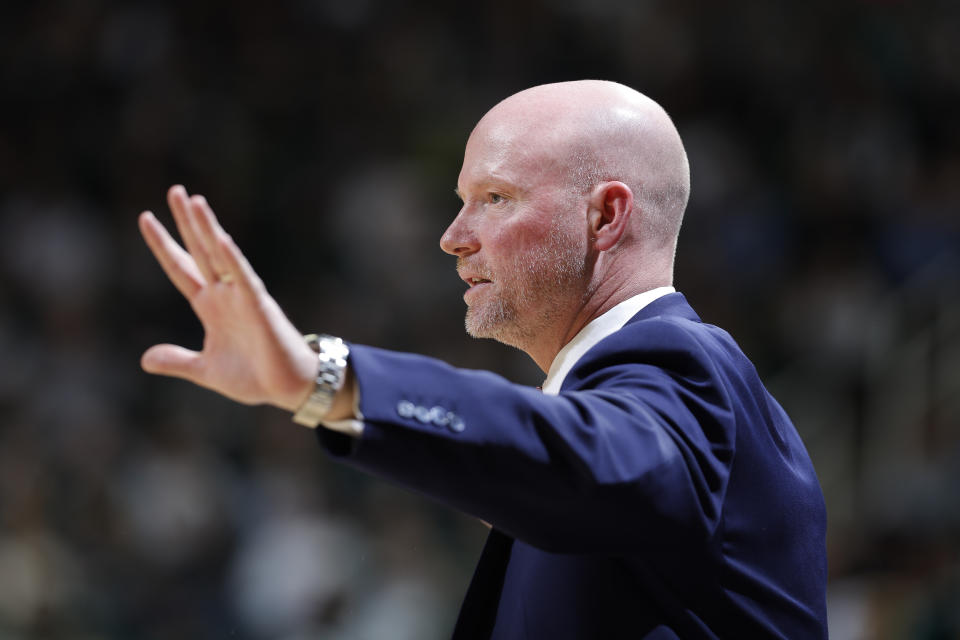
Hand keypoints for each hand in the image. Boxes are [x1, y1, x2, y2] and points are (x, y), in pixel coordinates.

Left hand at [139, 185, 317, 410]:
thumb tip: (144, 359)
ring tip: (194, 200)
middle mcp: (224, 294)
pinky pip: (244, 278)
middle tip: (175, 190)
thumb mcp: (205, 370)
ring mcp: (242, 297)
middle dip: (185, 222)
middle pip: (199, 250)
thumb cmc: (254, 377)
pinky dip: (233, 259)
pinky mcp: (260, 306)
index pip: (180, 268)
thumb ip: (177, 361)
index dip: (163, 245)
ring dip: (207, 228)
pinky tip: (221, 238)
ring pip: (220, 255)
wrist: (287, 388)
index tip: (145, 217)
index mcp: (210, 306)